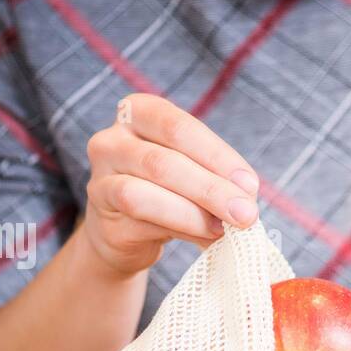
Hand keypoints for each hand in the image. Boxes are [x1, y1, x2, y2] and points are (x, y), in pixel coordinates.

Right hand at [81, 93, 259, 276]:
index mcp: (139, 113)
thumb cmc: (168, 192)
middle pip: (164, 162)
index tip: (249, 185)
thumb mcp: (193, 174)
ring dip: (194, 213)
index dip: (218, 156)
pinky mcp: (102, 218)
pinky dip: (180, 229)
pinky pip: (140, 221)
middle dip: (212, 189)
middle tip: (246, 214)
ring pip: (144, 193)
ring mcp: (100, 178)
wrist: (126, 234)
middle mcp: (112, 140)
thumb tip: (245, 199)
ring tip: (225, 229)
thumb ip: (215, 178)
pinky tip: (205, 238)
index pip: (179, 127)